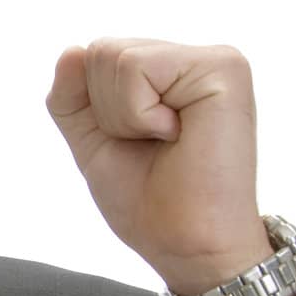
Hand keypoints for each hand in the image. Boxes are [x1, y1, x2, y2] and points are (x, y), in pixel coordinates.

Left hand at [45, 38, 272, 295]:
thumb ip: (73, 95)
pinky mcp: (223, 68)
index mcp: (168, 74)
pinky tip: (177, 135)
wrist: (188, 245)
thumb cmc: (148, 201)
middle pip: (100, 51)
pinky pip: (136, 67)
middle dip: (106, 111)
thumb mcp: (92, 140)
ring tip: (167, 141)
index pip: (93, 57)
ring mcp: (214, 60)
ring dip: (124, 116)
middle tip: (153, 146)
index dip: (94, 110)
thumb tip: (72, 50)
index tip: (136, 144)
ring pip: (114, 57)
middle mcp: (193, 59)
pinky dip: (138, 114)